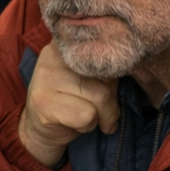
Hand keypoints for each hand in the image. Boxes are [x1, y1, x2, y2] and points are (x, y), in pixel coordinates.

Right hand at [18, 43, 119, 167]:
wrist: (39, 128)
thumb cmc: (72, 100)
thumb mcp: (89, 76)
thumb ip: (103, 66)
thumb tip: (130, 65)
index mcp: (66, 42)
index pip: (105, 48)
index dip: (114, 73)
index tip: (107, 86)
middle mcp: (52, 53)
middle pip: (107, 77)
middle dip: (110, 100)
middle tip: (97, 108)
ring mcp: (45, 77)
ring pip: (100, 97)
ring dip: (99, 115)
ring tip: (83, 115)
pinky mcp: (43, 102)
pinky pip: (85, 115)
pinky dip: (87, 126)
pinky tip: (73, 123)